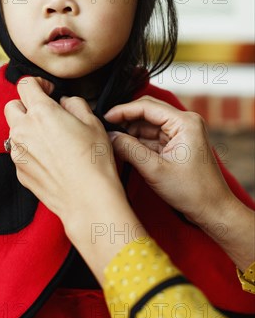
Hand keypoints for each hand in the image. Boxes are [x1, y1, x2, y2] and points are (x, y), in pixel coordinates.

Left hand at [4, 76, 127, 235]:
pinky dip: (31, 151)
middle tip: (45, 113)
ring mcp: (18, 153)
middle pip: (12, 106)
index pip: (25, 84)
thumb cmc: (93, 161)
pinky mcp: (20, 172)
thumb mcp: (93, 121)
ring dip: (28, 129)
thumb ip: (74, 103)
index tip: (48, 90)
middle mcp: (23, 131)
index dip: (38, 83)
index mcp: (40, 113)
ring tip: (52, 140)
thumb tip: (65, 103)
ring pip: (14, 131)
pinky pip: (20, 153)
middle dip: (26, 105)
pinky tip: (51, 159)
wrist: (88, 199)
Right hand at [104, 95, 254, 269]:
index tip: (105, 117)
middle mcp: (184, 122)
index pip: (147, 107)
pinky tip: (124, 148)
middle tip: (106, 129)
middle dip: (126, 120)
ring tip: (112, 141)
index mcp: (185, 122)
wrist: (213, 210)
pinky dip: (138, 142)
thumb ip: (130, 150)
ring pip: (147, 125)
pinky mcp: (177, 144)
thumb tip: (109, 136)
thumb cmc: (193, 191)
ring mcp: (181, 133)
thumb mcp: (155, 170)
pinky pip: (152, 137)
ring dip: (130, 132)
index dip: (123, 110)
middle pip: (147, 112)